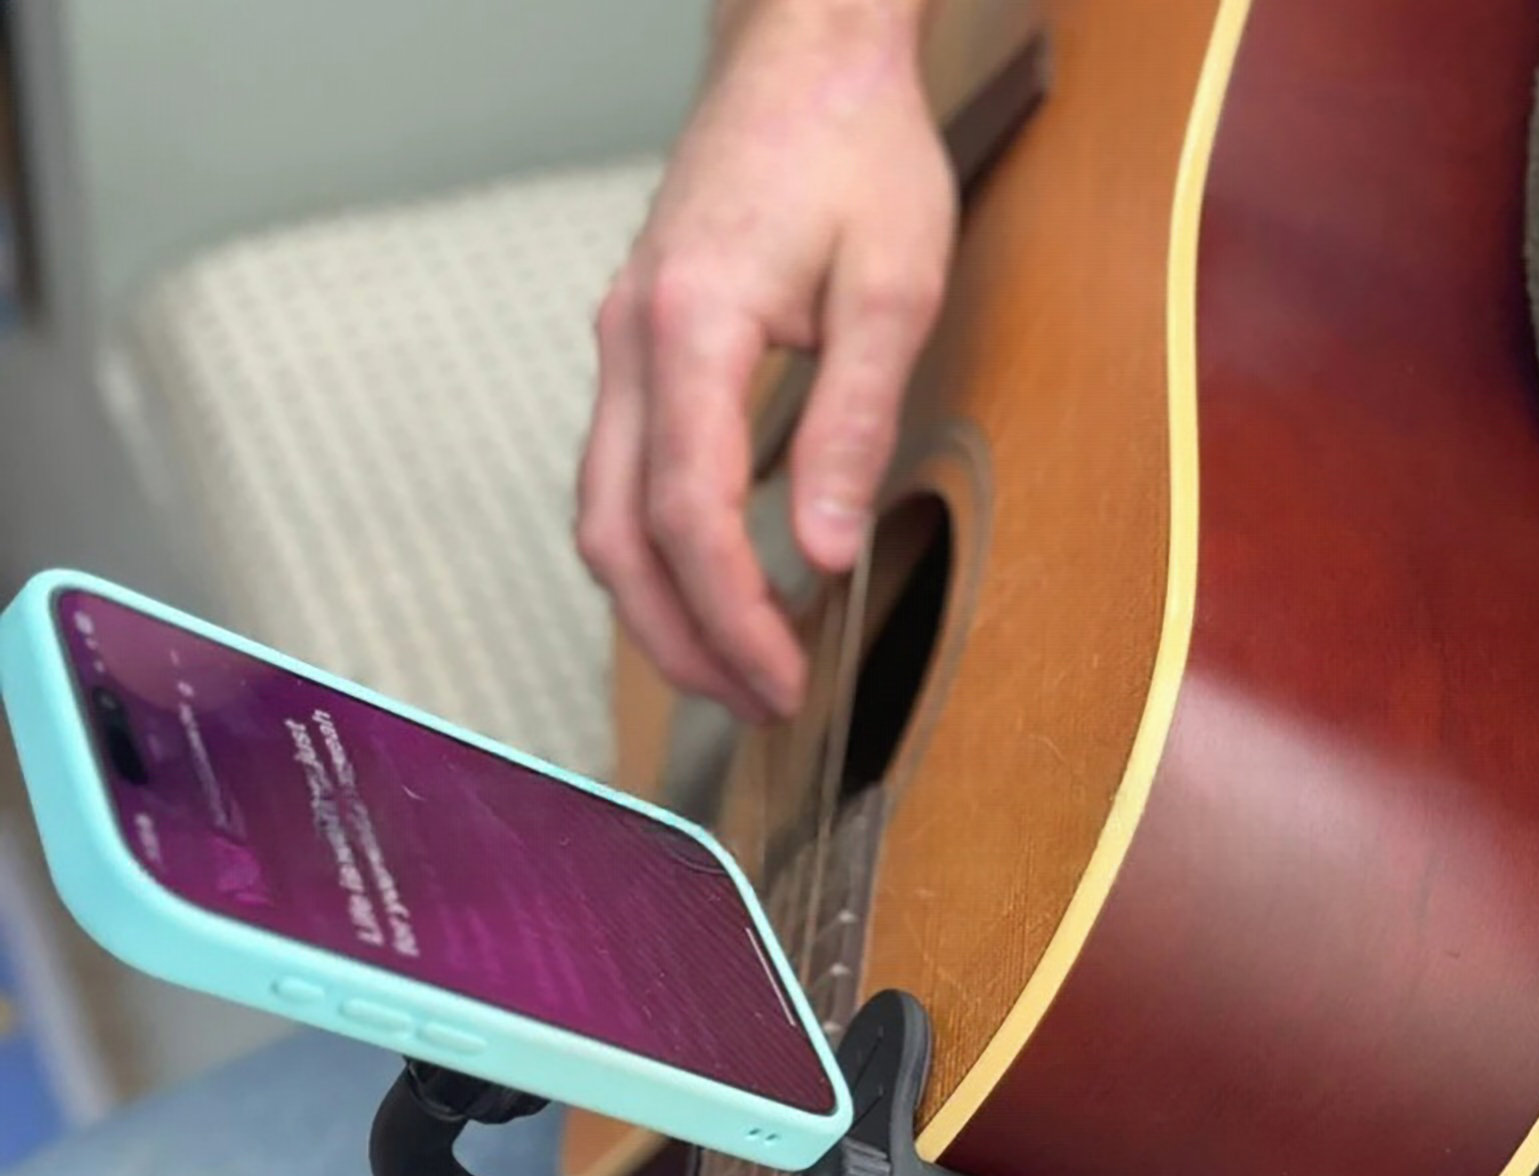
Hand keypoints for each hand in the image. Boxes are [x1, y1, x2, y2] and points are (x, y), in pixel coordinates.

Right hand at [575, 0, 955, 720]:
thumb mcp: (891, 286)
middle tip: (754, 701)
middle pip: (615, 539)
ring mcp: (619, 348)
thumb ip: (853, 423)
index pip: (689, 516)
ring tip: (732, 664)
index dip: (732, 618)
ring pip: (600, 517)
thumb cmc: (854, 149)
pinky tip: (708, 583)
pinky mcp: (634, 352)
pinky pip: (617, 478)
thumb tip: (825, 549)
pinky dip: (654, 553)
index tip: (781, 681)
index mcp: (691, 327)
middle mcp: (631, 345)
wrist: (802, 58)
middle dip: (680, 640)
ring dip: (657, 607)